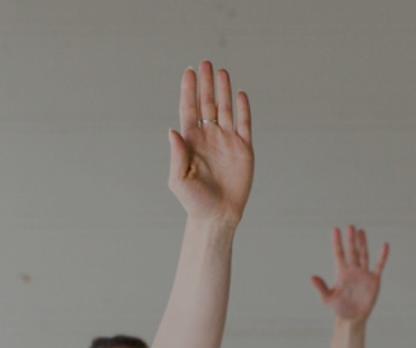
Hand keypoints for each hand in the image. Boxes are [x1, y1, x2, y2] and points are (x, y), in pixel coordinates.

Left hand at [167, 61, 253, 224]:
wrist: (217, 217)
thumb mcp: (178, 179)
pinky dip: (242, 109)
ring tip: (221, 71)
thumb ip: (177, 155)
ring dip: (223, 90)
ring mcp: (227, 141)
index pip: (189, 110)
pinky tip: (239, 94)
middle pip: (207, 104)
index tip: (189, 72)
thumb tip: (172, 130)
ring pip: (225, 109)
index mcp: (191, 142)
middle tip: (205, 62)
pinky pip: (244, 124)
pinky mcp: (244, 149)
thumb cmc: (193, 201)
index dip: (189, 91)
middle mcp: (208, 137)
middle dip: (205, 84)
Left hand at [310, 225, 387, 323]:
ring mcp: (364, 274)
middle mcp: (352, 270)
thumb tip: (311, 277)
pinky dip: (382, 256)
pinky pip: (379, 265)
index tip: (335, 229)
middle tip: (350, 226)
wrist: (352, 318)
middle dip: (350, 239)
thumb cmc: (339, 308)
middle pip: (351, 251)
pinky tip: (384, 245)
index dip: (337, 242)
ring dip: (362, 243)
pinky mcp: (374, 280)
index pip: (339, 253)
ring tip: (361, 231)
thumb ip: (321, 287)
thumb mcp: (327, 298)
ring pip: (363, 255)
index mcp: (341, 272)